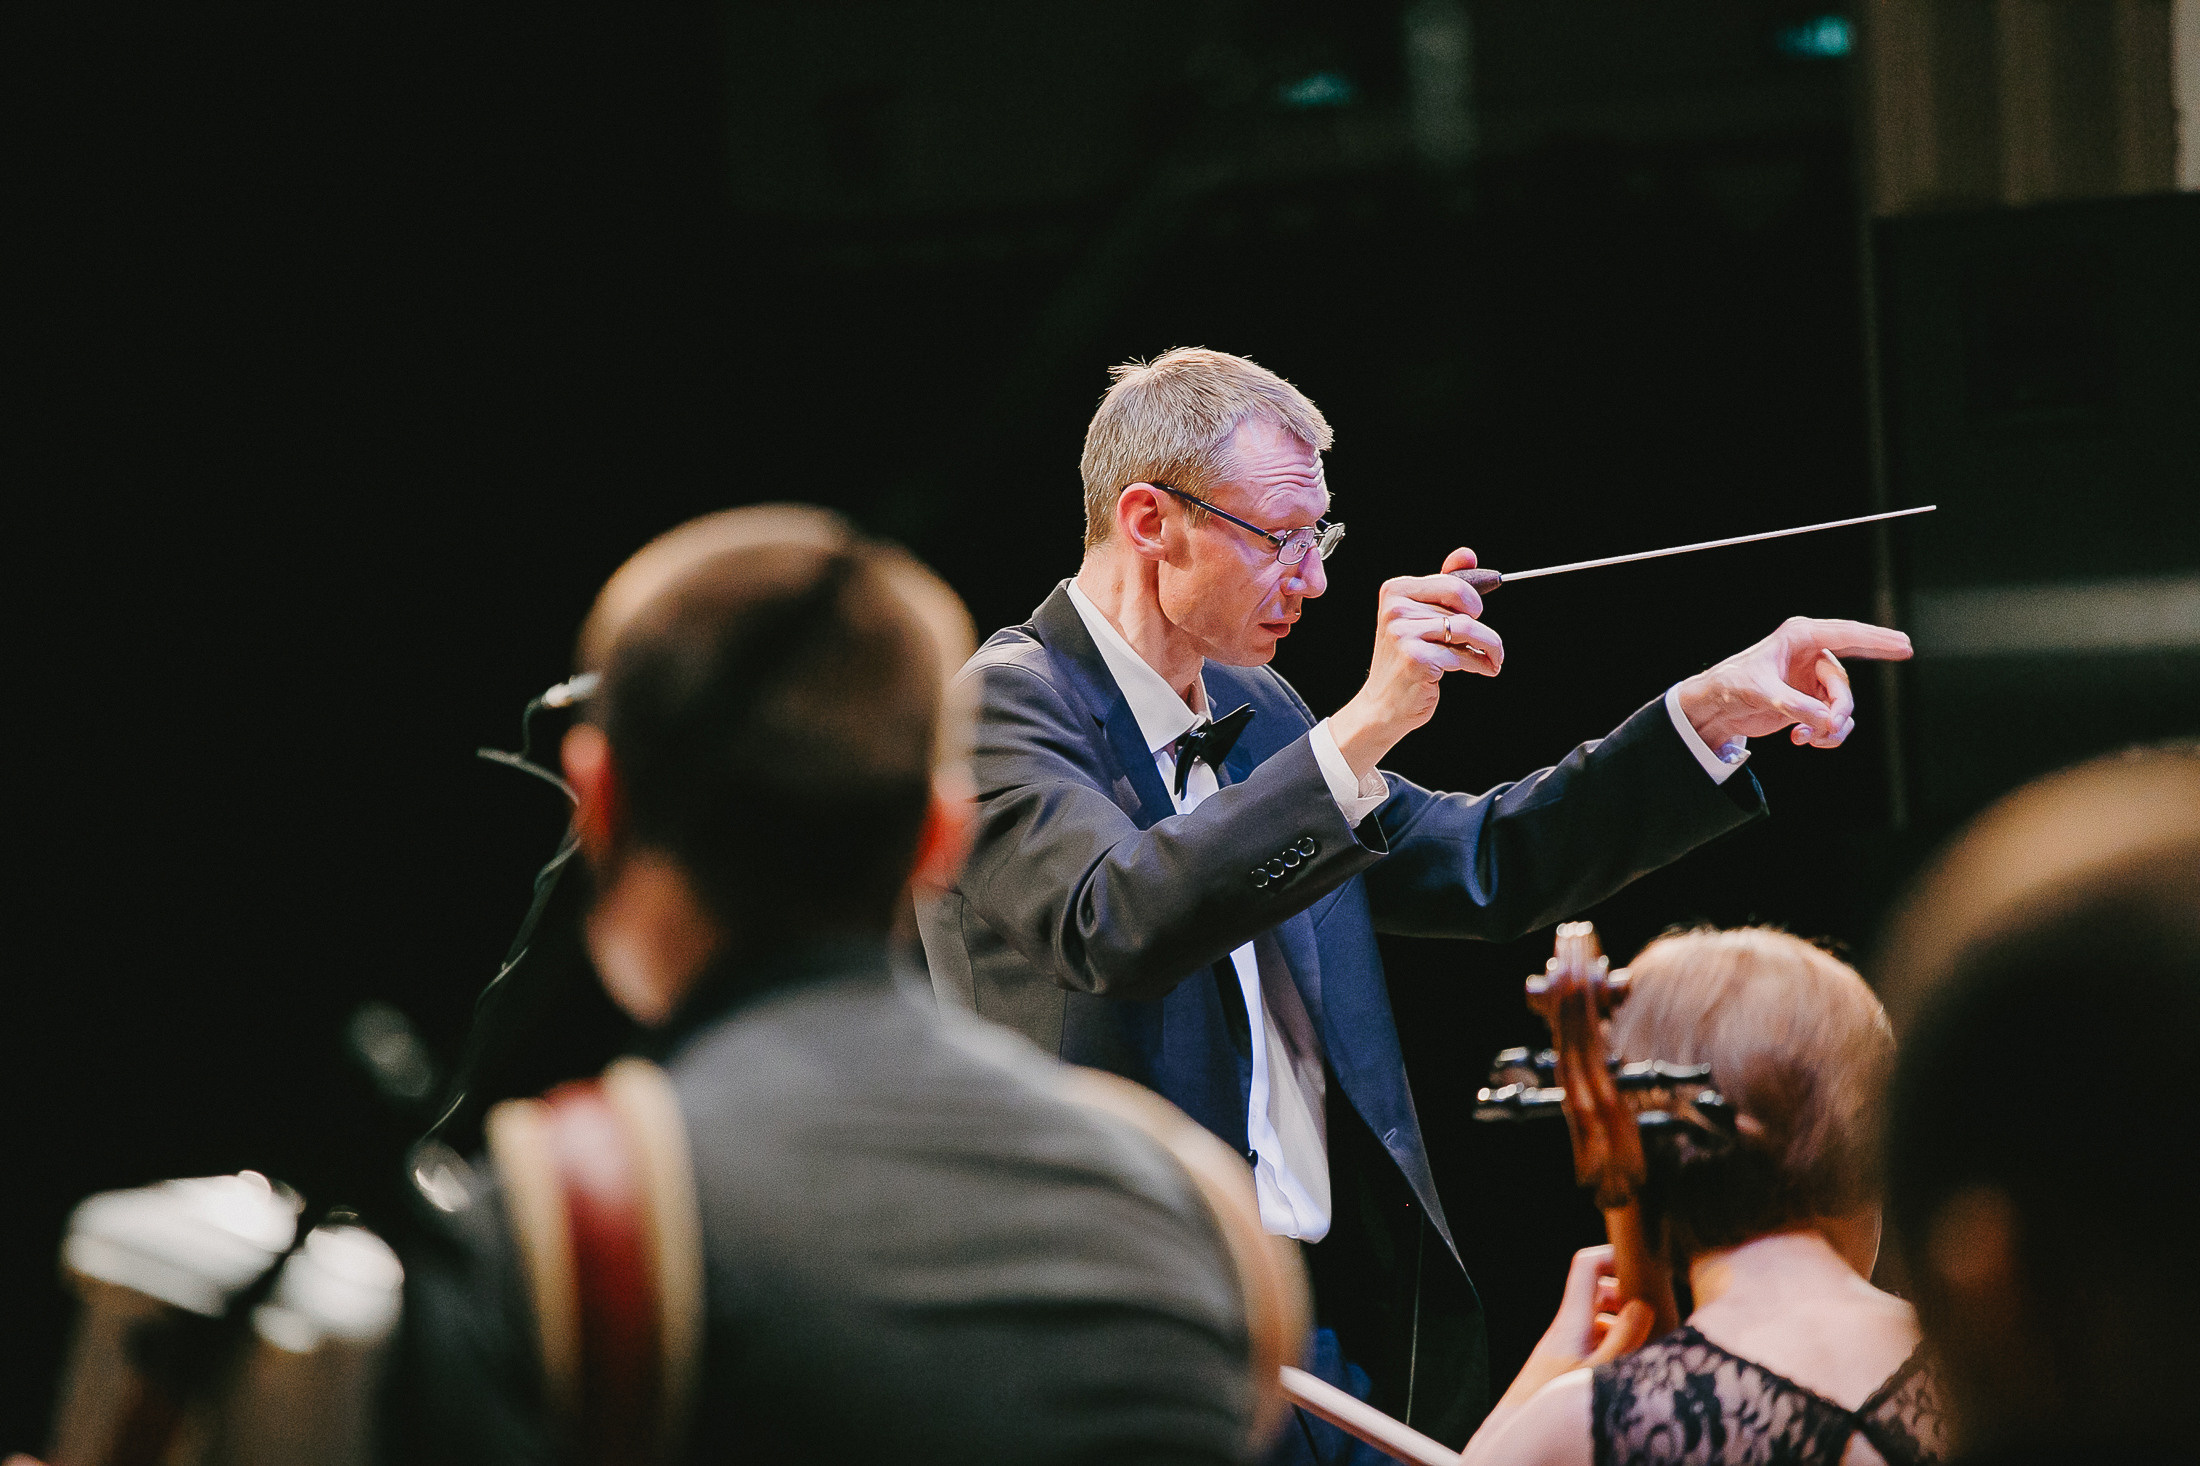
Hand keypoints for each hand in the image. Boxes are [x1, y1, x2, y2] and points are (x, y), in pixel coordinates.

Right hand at [1329, 547, 1503, 776]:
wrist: (1383, 704)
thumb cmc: (1404, 660)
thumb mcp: (1419, 616)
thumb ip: (1443, 583)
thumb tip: (1467, 554)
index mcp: (1395, 590)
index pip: (1453, 583)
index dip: (1472, 600)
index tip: (1474, 614)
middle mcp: (1396, 609)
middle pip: (1464, 607)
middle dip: (1484, 627)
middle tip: (1486, 642)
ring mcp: (1403, 633)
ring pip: (1468, 630)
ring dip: (1490, 647)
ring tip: (1493, 658)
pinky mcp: (1416, 658)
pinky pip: (1463, 655)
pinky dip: (1480, 664)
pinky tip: (1481, 669)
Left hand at [1492, 1245, 1655, 1414]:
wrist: (1514, 1432)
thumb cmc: (1551, 1403)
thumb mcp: (1598, 1371)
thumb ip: (1624, 1336)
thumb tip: (1642, 1304)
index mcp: (1571, 1319)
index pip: (1587, 1265)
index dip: (1613, 1256)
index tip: (1641, 1263)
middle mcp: (1566, 1327)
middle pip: (1599, 1292)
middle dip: (1629, 1297)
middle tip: (1656, 1313)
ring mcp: (1566, 1346)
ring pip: (1601, 1321)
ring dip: (1626, 1325)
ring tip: (1652, 1344)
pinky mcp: (1567, 1366)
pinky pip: (1596, 1344)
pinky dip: (1616, 1347)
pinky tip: (1631, 1367)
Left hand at [1674, 616, 1912, 751]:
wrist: (1717, 707)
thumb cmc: (1732, 685)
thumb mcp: (1759, 692)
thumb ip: (1792, 704)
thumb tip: (1824, 721)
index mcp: (1800, 637)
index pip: (1847, 634)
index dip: (1877, 639)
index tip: (1905, 645)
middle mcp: (1811, 655)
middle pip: (1843, 684)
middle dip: (1840, 710)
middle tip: (1830, 728)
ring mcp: (1813, 679)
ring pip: (1841, 706)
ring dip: (1830, 728)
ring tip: (1805, 739)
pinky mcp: (1811, 701)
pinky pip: (1833, 720)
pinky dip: (1824, 734)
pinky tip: (1801, 740)